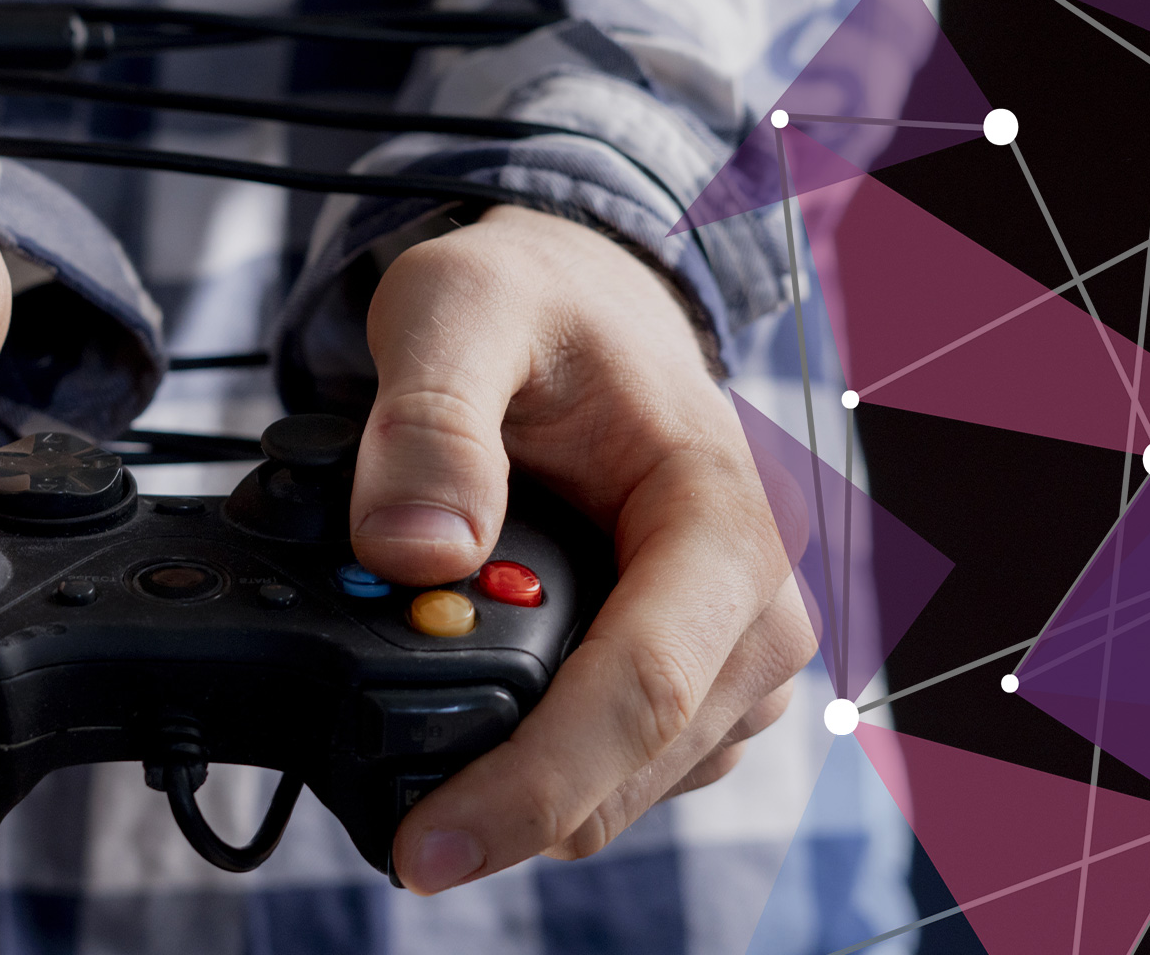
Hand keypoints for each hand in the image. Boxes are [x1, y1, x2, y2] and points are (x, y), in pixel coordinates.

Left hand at [353, 205, 816, 893]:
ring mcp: (733, 646)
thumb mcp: (456, 311)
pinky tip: (479, 734)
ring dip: (531, 786)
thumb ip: (428, 421)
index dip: (532, 786)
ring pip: (635, 781)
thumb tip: (413, 554)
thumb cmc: (532, 300)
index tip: (424, 848)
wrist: (580, 300)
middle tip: (394, 822)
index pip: (644, 688)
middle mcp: (755, 597)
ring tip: (426, 749)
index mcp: (718, 512)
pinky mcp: (698, 672)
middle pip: (641, 762)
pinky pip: (630, 762)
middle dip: (513, 805)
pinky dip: (550, 765)